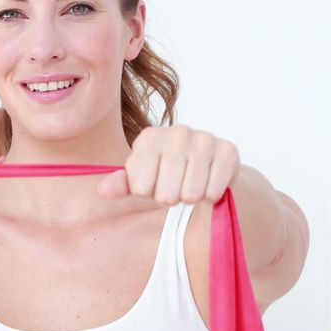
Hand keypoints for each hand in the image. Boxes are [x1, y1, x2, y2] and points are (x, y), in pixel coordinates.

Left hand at [98, 125, 239, 204]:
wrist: (206, 165)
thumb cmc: (165, 172)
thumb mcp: (139, 177)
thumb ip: (120, 184)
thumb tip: (102, 190)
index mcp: (149, 137)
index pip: (139, 187)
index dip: (147, 193)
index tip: (153, 182)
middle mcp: (177, 132)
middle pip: (165, 194)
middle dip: (169, 198)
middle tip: (174, 187)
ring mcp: (204, 139)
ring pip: (190, 194)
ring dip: (190, 198)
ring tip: (190, 185)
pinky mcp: (227, 151)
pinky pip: (212, 192)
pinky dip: (209, 196)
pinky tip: (207, 183)